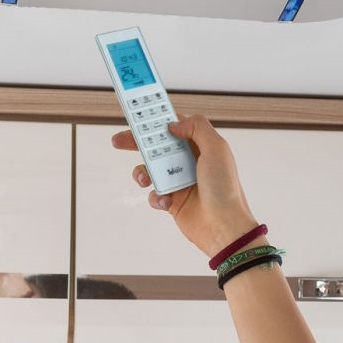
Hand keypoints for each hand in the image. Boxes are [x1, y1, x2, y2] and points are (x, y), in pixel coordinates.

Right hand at [111, 113, 259, 257]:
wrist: (224, 226)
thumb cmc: (224, 188)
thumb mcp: (217, 149)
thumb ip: (197, 128)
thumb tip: (174, 124)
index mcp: (200, 146)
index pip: (176, 126)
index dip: (158, 120)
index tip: (139, 115)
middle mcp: (189, 161)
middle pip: (157, 146)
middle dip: (137, 142)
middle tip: (119, 140)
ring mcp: (179, 181)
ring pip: (150, 170)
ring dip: (142, 172)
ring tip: (143, 179)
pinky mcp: (173, 201)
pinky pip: (154, 194)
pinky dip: (156, 197)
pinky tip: (166, 201)